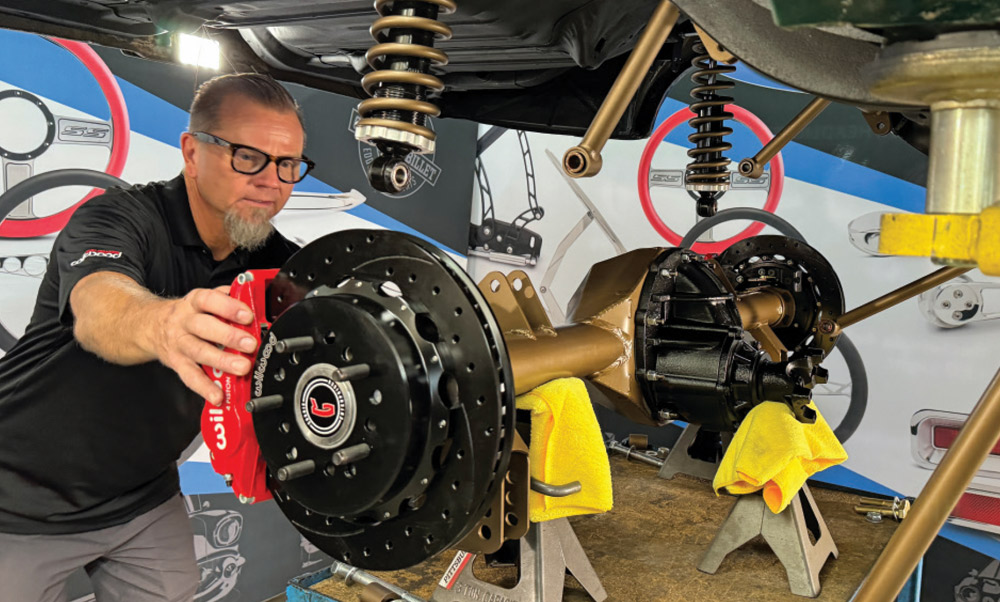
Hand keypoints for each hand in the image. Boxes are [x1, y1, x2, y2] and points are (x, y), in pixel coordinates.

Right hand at [152, 286, 257, 405]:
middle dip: (229, 336)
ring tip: (242, 368)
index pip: (209, 300)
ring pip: (199, 352)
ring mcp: (179, 344)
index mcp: (194, 303)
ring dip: (222, 362)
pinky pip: (191, 377)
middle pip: (204, 327)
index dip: (228, 307)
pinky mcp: (177, 364)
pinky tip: (218, 395)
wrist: (152, 326)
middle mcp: (184, 322)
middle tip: (250, 344)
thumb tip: (254, 301)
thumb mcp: (204, 300)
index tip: (247, 315)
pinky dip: (205, 388)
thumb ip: (228, 298)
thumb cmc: (188, 314)